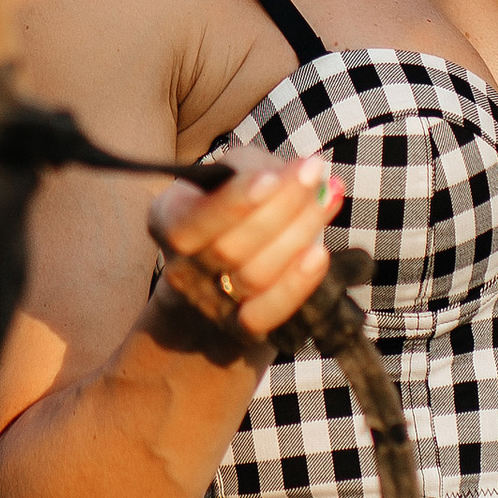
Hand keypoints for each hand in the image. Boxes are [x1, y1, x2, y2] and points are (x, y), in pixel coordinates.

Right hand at [149, 154, 341, 351]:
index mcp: (169, 218)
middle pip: (230, 247)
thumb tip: (297, 174)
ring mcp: (210, 301)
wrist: (221, 276)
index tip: (273, 177)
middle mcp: (181, 265)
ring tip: (329, 197)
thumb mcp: (231, 174)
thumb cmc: (233, 208)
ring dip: (300, 233)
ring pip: (255, 276)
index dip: (234, 201)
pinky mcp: (239, 328)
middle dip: (281, 206)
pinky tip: (320, 254)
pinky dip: (296, 285)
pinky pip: (268, 313)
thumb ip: (255, 169)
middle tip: (315, 171)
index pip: (194, 218)